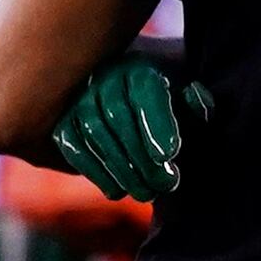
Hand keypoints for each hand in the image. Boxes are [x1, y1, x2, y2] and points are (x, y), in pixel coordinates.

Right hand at [38, 54, 206, 204]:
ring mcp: (79, 96)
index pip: (145, 92)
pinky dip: (94, 171)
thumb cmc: (169, 99)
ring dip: (119, 169)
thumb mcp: (189, 96)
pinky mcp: (62, 118)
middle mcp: (105, 75)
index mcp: (140, 67)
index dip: (156, 124)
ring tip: (144, 193)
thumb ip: (197, 103)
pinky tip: (116, 191)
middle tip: (163, 185)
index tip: (169, 155)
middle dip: (141, 156)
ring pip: (94, 133)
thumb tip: (198, 104)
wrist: (132, 92)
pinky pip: (72, 145)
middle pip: (118, 117)